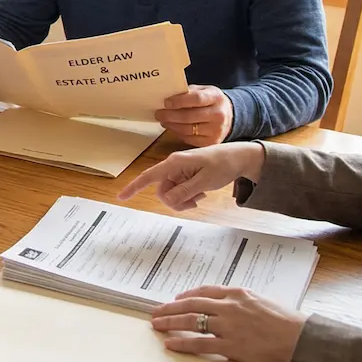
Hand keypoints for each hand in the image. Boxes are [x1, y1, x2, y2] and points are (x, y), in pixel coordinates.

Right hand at [117, 141, 264, 209]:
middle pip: (162, 190)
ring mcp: (180, 171)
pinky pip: (179, 191)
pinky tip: (201, 193)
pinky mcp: (186, 175)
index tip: (121, 197)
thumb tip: (167, 200)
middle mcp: (174, 166)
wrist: (240, 158)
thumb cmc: (223, 165)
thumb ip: (185, 191)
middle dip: (174, 201)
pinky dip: (188, 196)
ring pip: (171, 193)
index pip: (149, 176)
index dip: (134, 187)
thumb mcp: (205, 181)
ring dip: (183, 199)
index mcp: (175, 163)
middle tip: (194, 203)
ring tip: (200, 196)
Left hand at [150, 286, 307, 361]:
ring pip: (190, 321)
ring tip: (157, 325)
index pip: (205, 290)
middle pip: (191, 304)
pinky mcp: (230, 345)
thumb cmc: (288, 321)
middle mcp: (229, 307)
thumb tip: (230, 303)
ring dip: (170, 323)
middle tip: (156, 311)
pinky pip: (199, 343)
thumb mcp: (262, 301)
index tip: (176, 298)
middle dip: (170, 307)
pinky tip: (170, 344)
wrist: (300, 338)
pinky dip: (182, 344)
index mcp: (237, 293)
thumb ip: (243, 301)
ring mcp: (228, 326)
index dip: (187, 294)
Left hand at [155, 85, 233, 145]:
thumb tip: (167, 96)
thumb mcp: (204, 90)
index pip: (196, 99)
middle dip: (170, 115)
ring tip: (163, 121)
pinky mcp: (211, 142)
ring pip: (187, 130)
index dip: (179, 101)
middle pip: (189, 116)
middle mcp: (218, 115)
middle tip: (158, 113)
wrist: (229, 116)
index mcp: (216, 98)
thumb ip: (188, 92)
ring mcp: (216, 131)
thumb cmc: (211, 101)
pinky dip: (178, 133)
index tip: (166, 102)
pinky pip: (189, 139)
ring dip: (171, 125)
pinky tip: (172, 128)